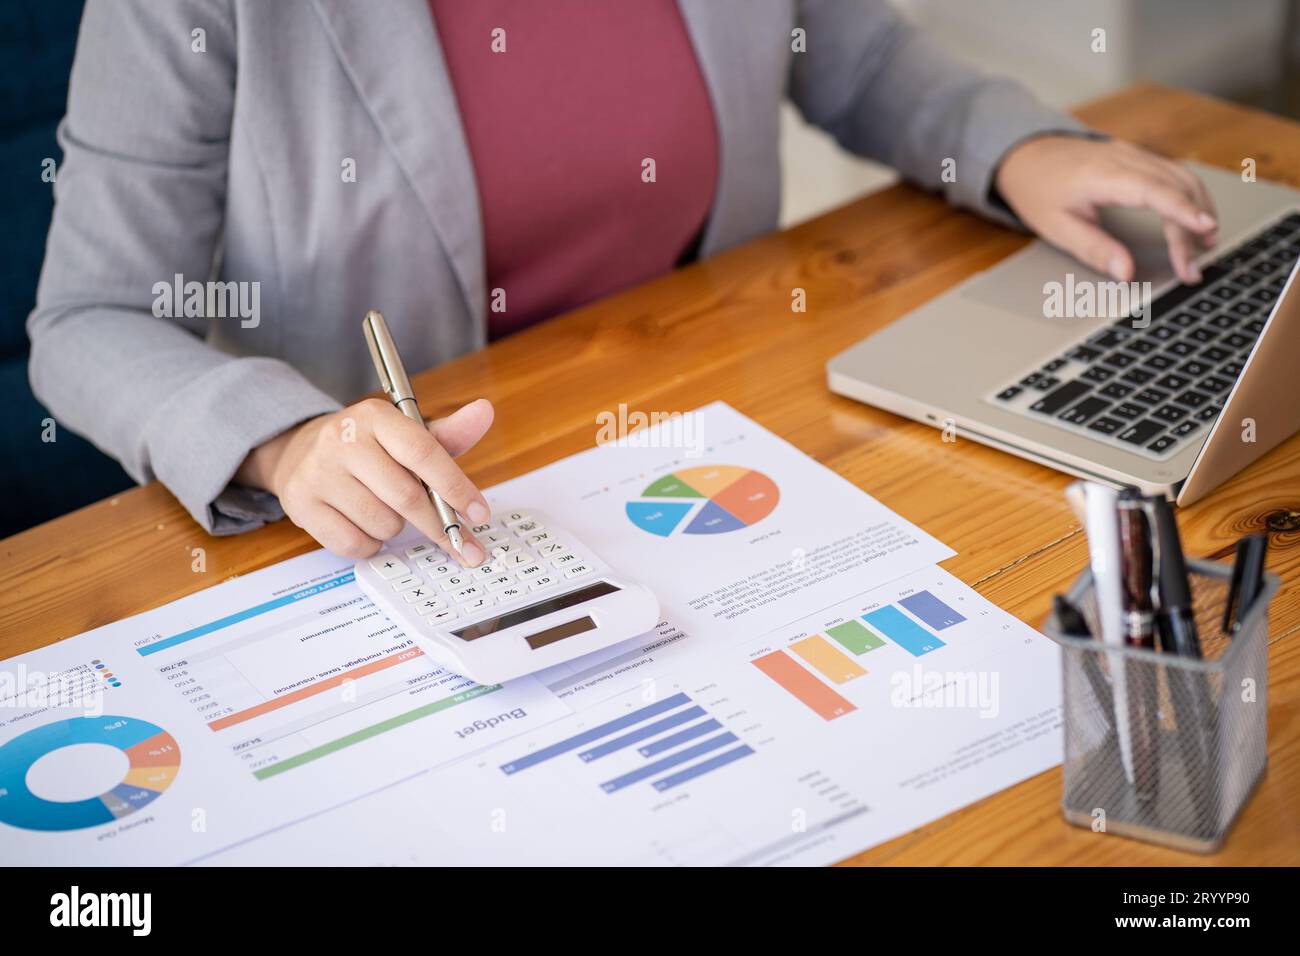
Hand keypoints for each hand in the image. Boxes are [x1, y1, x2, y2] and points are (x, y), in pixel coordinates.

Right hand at [236, 397, 494, 563]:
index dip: (456, 487)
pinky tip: (363, 523)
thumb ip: (447, 434)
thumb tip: (485, 412)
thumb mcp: (406, 434)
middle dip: (438, 524)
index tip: (480, 515)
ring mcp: (318, 473)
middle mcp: (344, 440)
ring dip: (396, 529)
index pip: (423, 452)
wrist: (299, 452)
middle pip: (407, 496)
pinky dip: (369, 543)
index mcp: (376, 416)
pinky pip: (354, 544)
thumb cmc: (368, 448)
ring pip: (382, 524)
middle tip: (459, 542)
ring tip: (385, 509)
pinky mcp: (301, 505)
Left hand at [994, 136, 1216, 283]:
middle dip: (1191, 226)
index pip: (1153, 190)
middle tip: (1191, 267)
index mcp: (1102, 175)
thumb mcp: (1056, 227)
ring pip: (1182, 177)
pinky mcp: (1140, 157)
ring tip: (1204, 247)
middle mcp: (1125, 157)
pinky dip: (1190, 197)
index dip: (1183, 210)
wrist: (1028, 155)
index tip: (1205, 228)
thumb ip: (1094, 250)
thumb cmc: (1038, 190)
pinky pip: (1175, 173)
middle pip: (1175, 187)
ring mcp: (1135, 153)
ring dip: (1199, 209)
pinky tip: (1194, 220)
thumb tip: (1126, 272)